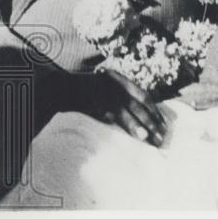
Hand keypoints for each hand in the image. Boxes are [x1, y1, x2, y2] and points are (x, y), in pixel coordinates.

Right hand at [52, 69, 167, 145]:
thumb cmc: (76, 95)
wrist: (54, 88)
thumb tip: (132, 117)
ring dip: (145, 125)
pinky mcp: (99, 100)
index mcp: (117, 79)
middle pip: (140, 102)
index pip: (142, 94)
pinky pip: (119, 115)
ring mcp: (107, 90)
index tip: (163, 122)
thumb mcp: (99, 92)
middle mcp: (115, 82)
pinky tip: (139, 135)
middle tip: (162, 135)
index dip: (154, 109)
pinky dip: (130, 125)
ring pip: (132, 109)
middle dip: (153, 119)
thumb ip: (114, 100)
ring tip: (153, 139)